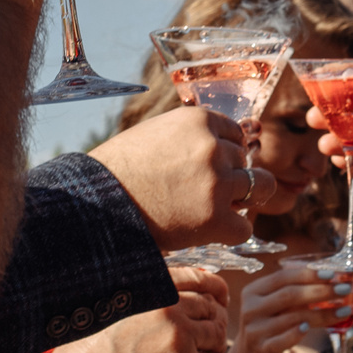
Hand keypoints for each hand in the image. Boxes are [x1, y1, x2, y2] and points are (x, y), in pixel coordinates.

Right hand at [44, 265, 229, 352]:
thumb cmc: (92, 347)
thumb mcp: (112, 303)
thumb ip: (145, 291)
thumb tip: (177, 283)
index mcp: (153, 288)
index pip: (197, 279)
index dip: (215, 287)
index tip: (221, 297)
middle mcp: (170, 307)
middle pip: (210, 307)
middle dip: (216, 317)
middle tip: (215, 329)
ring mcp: (180, 336)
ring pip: (217, 334)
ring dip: (217, 343)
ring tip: (211, 351)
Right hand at [88, 107, 255, 250]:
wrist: (95, 204)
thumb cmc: (119, 171)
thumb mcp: (157, 135)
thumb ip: (192, 136)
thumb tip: (232, 143)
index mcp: (199, 120)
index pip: (235, 134)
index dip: (223, 152)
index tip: (202, 167)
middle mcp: (213, 148)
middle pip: (245, 160)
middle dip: (230, 175)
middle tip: (201, 191)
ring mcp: (217, 184)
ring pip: (257, 187)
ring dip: (240, 199)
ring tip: (211, 208)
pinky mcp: (216, 219)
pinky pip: (244, 226)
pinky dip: (230, 232)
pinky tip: (206, 230)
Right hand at [227, 262, 341, 352]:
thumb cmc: (270, 328)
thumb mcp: (274, 307)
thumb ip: (294, 293)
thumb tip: (331, 281)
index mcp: (254, 291)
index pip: (283, 277)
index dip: (309, 274)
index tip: (333, 275)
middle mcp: (251, 308)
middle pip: (289, 295)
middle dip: (321, 291)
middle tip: (344, 290)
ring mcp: (255, 330)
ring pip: (293, 317)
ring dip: (322, 313)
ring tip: (344, 311)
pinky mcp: (262, 349)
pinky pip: (284, 340)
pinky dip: (298, 333)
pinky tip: (310, 328)